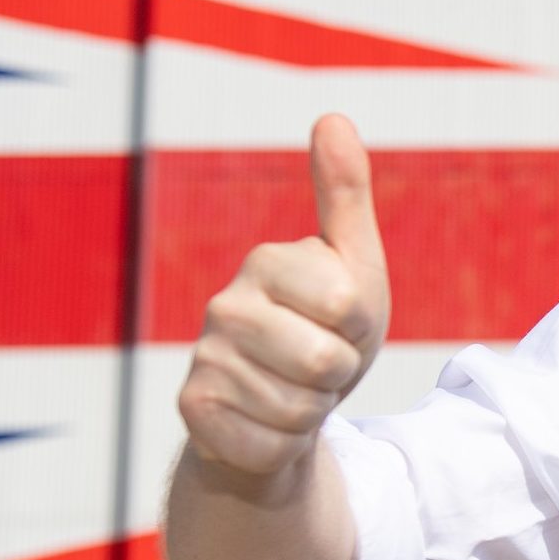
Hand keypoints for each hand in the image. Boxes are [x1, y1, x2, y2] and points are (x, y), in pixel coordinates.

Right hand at [178, 114, 391, 475]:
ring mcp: (205, 360)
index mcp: (268, 261)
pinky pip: (273, 443)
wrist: (283, 404)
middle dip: (342, 373)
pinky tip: (270, 422)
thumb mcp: (353, 262)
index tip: (344, 322)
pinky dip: (286, 442)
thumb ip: (345, 193)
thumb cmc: (327, 327)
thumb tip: (332, 116)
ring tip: (298, 389)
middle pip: (327, 360)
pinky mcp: (194, 412)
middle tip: (323, 363)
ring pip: (302, 407)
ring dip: (315, 408)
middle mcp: (224, 306)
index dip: (363, 327)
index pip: (350, 304)